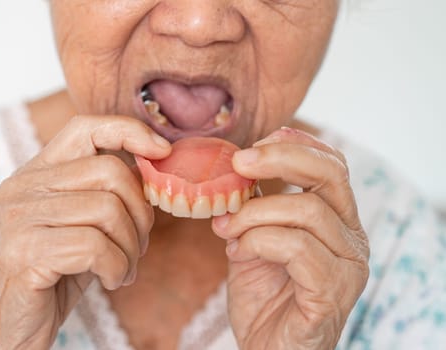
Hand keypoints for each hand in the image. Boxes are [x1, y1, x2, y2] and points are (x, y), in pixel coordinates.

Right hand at [0, 115, 170, 348]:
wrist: (9, 327)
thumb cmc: (56, 273)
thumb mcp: (81, 224)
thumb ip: (105, 193)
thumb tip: (156, 164)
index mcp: (37, 173)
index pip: (86, 127)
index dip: (130, 131)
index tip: (163, 152)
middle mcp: (23, 186)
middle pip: (110, 172)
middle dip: (140, 212)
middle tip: (138, 245)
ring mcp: (20, 217)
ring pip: (108, 210)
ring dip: (130, 247)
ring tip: (123, 268)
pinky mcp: (25, 252)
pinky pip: (97, 247)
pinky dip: (117, 268)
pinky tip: (111, 281)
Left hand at [212, 127, 368, 348]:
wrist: (265, 348)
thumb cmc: (263, 293)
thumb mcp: (254, 237)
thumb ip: (255, 204)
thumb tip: (239, 167)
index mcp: (337, 220)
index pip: (332, 165)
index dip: (295, 145)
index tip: (254, 145)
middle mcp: (352, 239)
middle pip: (330, 175)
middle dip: (279, 159)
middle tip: (238, 163)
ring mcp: (348, 266)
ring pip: (306, 211)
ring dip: (254, 214)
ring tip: (225, 230)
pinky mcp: (333, 292)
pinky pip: (297, 248)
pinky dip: (259, 242)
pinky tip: (237, 254)